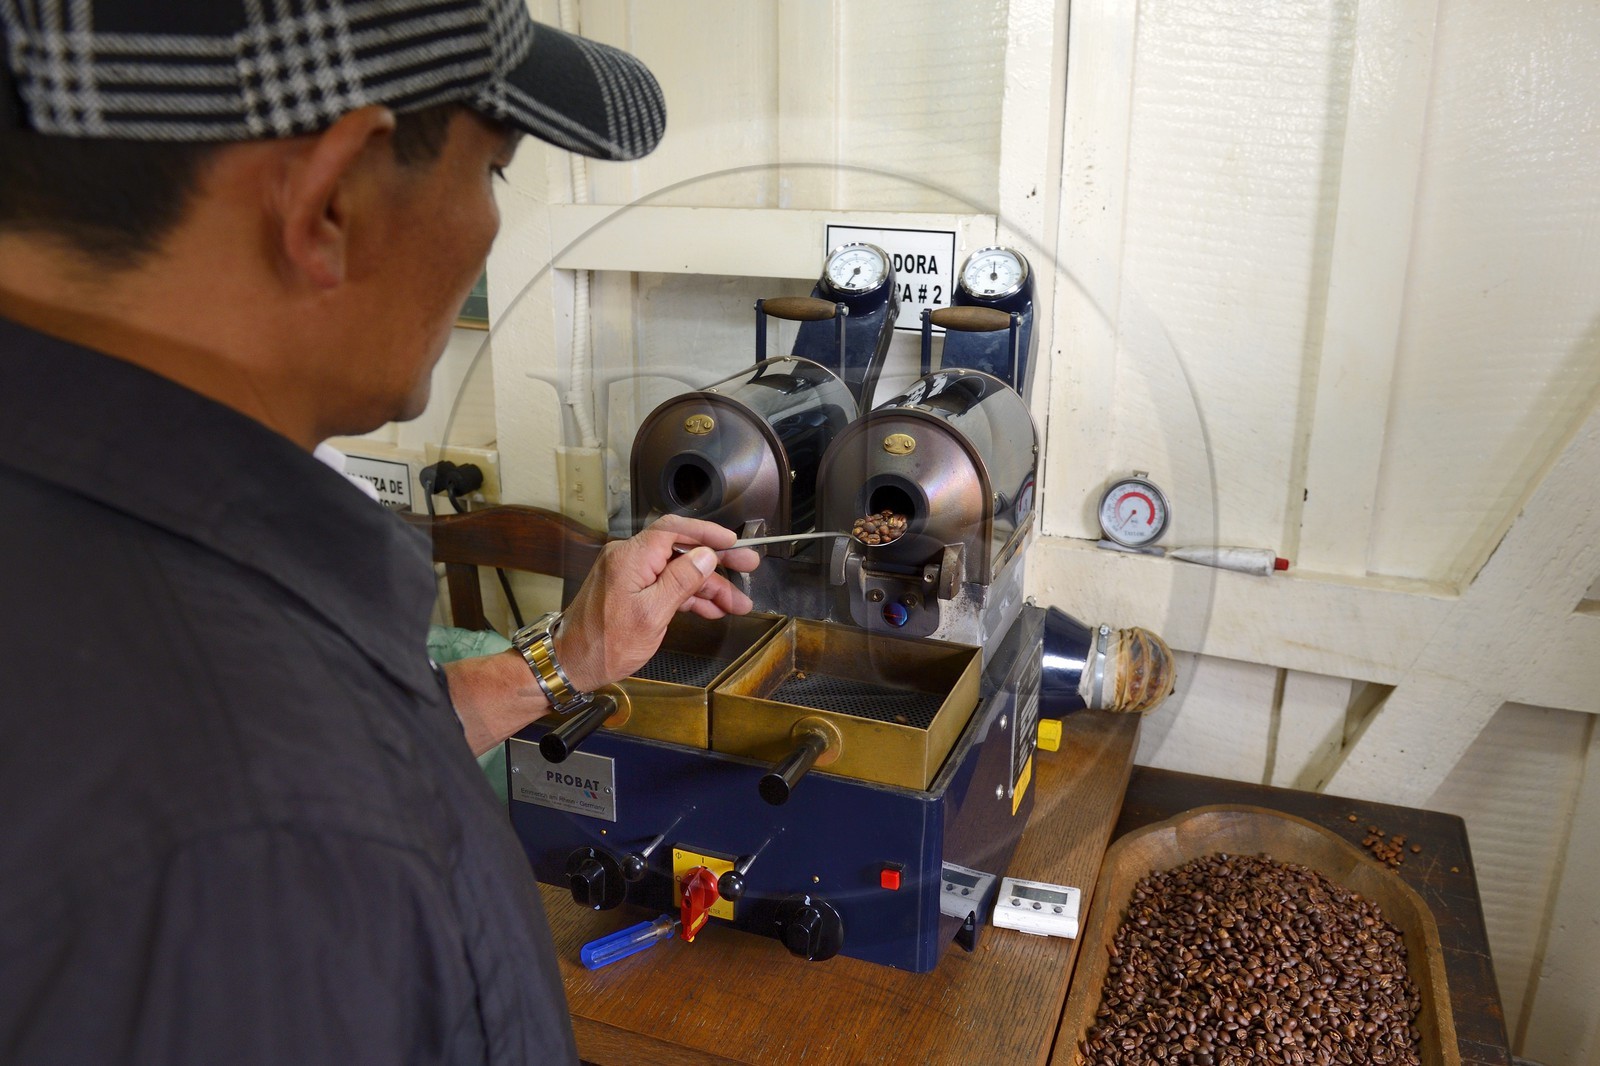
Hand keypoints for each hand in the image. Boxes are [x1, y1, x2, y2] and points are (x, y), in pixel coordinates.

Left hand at [553, 515, 759, 692]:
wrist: (572, 665)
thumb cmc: (604, 644)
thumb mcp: (652, 614)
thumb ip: (681, 581)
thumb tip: (706, 556)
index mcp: (630, 557)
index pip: (674, 530)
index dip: (706, 533)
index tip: (733, 541)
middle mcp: (628, 559)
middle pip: (681, 551)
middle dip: (717, 561)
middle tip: (748, 565)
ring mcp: (630, 575)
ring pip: (678, 572)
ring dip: (708, 587)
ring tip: (738, 603)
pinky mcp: (631, 591)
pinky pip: (666, 587)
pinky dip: (689, 597)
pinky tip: (712, 609)